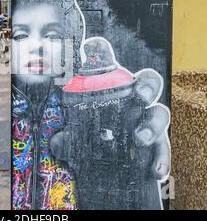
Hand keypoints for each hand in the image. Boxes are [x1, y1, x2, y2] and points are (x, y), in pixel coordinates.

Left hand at [50, 37, 170, 180]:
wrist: (103, 174)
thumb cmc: (87, 144)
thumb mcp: (72, 140)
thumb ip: (65, 138)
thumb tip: (58, 142)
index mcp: (107, 88)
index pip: (107, 63)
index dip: (100, 51)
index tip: (91, 46)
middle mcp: (130, 101)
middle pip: (146, 81)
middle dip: (146, 84)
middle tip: (139, 93)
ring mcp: (144, 122)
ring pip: (159, 113)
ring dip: (152, 124)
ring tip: (140, 139)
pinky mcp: (154, 146)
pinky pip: (162, 149)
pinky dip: (160, 159)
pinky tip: (154, 170)